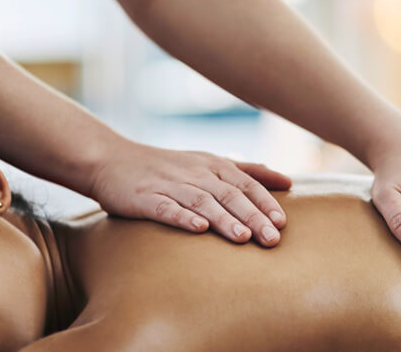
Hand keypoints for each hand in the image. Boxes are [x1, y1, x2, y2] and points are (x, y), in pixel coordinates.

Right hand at [89, 141, 291, 245]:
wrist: (112, 160)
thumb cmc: (169, 166)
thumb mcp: (210, 162)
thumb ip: (248, 171)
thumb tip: (287, 181)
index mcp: (213, 165)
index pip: (245, 183)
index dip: (265, 202)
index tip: (282, 223)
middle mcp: (195, 173)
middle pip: (229, 194)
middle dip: (253, 217)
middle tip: (272, 239)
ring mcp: (170, 185)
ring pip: (202, 201)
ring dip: (224, 219)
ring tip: (243, 237)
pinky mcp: (144, 198)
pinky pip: (166, 208)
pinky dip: (183, 217)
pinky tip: (198, 229)